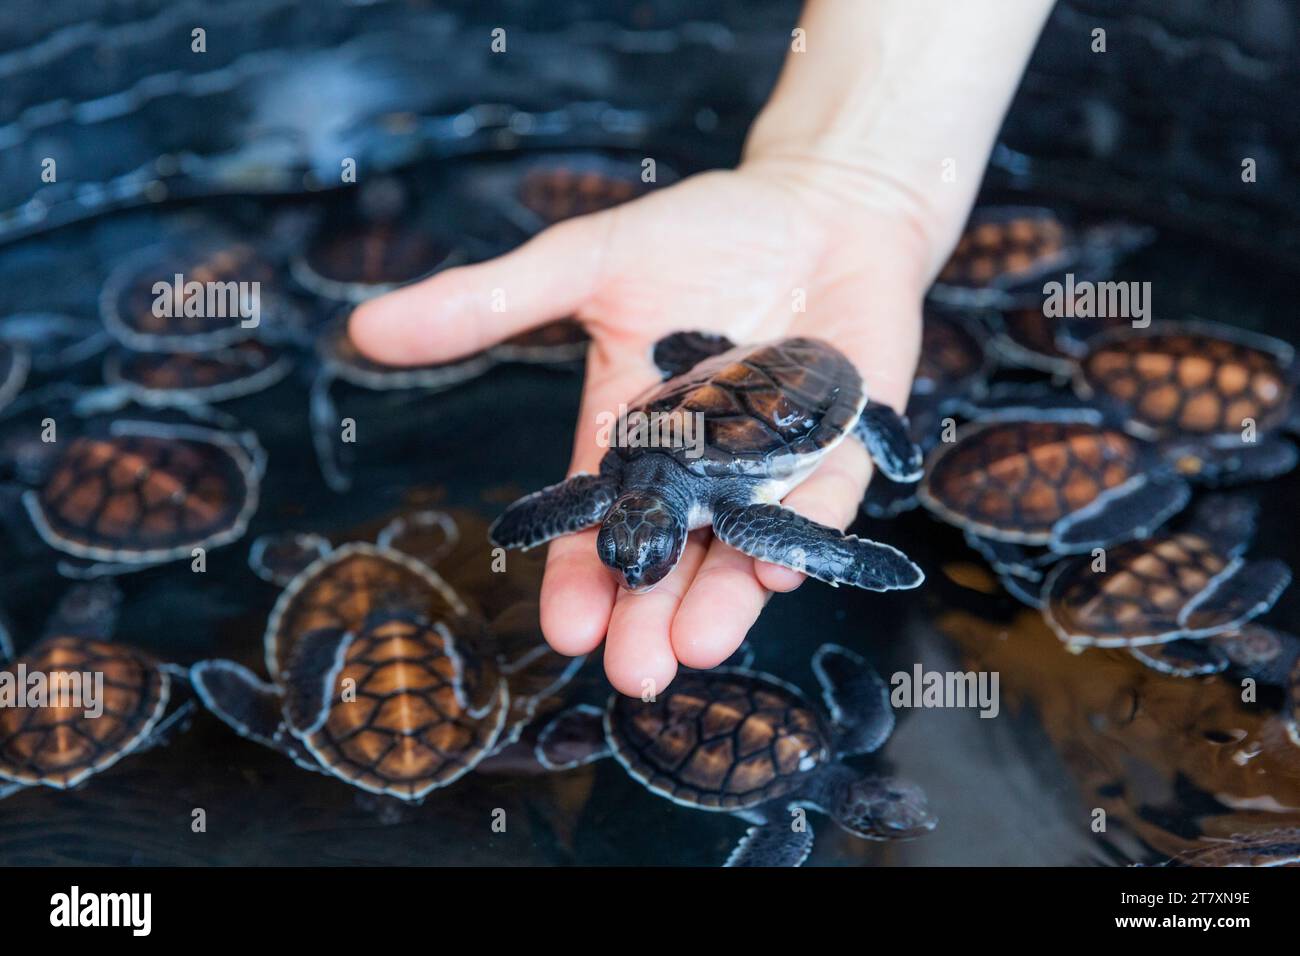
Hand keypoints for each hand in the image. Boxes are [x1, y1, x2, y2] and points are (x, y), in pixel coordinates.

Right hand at [349, 159, 937, 695]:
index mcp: (632, 437)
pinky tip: (779, 570)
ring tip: (696, 648)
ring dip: (722, 601)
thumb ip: (490, 302)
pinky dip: (805, 535)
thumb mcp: (587, 261)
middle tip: (634, 673)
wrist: (820, 201)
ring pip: (745, 550)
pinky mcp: (846, 449)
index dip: (581, 579)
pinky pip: (825, 502)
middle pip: (671, 558)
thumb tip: (367, 328)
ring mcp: (775, 465)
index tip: (566, 632)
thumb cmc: (706, 230)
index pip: (599, 524)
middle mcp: (702, 470)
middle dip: (650, 617)